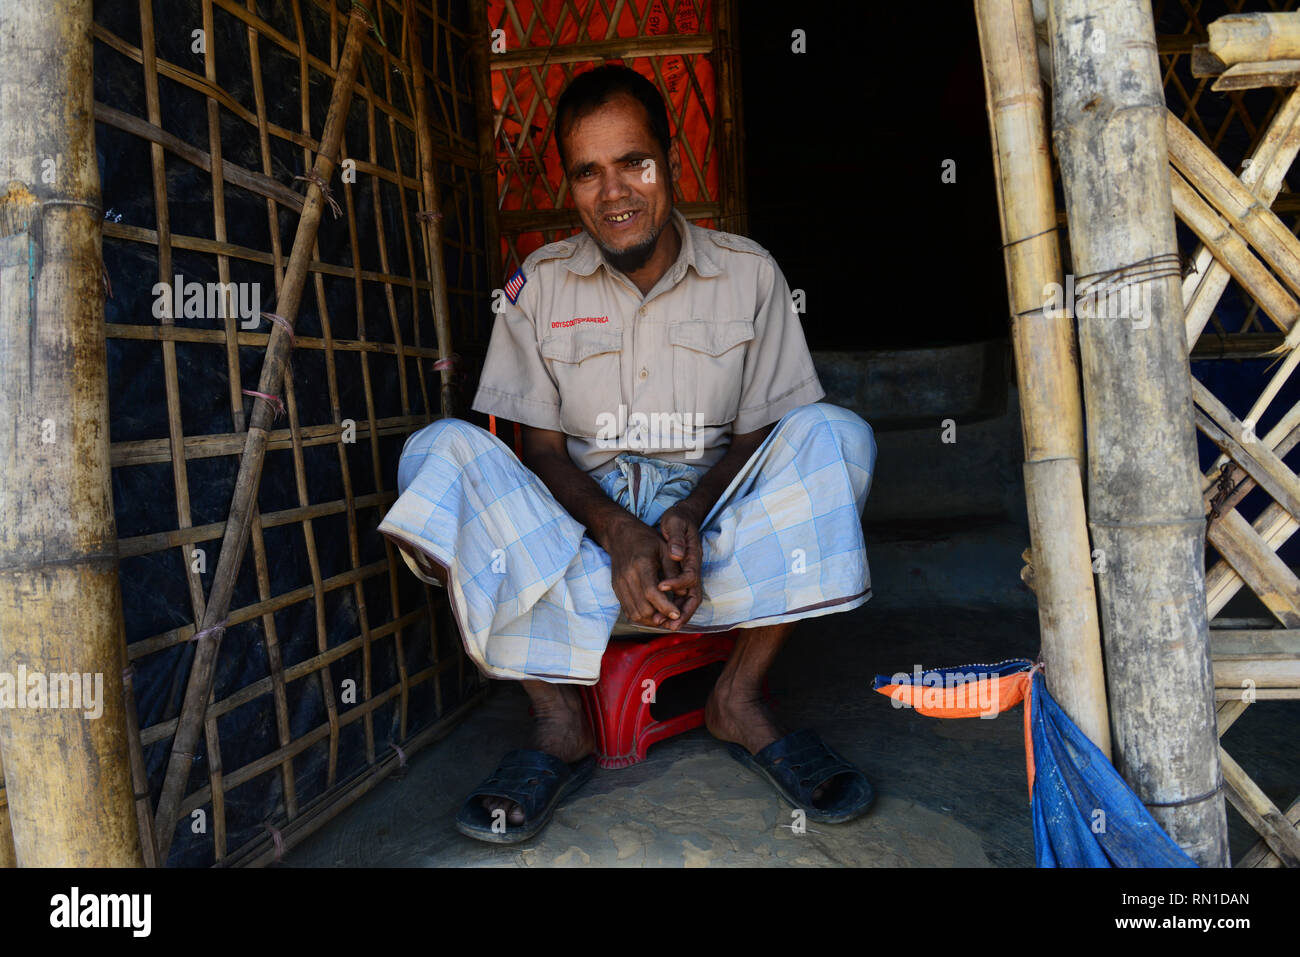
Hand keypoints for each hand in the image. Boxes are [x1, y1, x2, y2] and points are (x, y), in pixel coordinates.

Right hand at [604, 515, 685, 627]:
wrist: (620, 534)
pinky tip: (654, 614)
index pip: (651, 592)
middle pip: (643, 608)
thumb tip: (683, 594)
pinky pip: (628, 611)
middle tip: (674, 619)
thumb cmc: (647, 540)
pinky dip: (641, 617)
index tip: (677, 614)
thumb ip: (674, 571)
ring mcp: (619, 584)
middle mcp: (626, 576)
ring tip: (665, 618)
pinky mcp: (616, 589)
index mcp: (640, 564)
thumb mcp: (665, 549)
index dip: (665, 607)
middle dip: (660, 617)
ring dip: (651, 620)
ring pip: (634, 613)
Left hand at [655, 502, 703, 630]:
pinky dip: (668, 608)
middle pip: (693, 598)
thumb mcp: (676, 523)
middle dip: (681, 613)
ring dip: (674, 615)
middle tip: (667, 624)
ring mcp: (688, 575)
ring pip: (685, 602)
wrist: (682, 518)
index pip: (690, 578)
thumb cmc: (679, 520)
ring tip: (657, 622)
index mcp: (693, 558)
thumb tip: (677, 554)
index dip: (676, 584)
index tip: (659, 586)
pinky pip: (678, 599)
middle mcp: (693, 570)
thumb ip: (677, 539)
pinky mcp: (680, 578)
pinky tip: (654, 613)